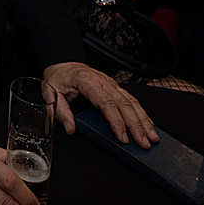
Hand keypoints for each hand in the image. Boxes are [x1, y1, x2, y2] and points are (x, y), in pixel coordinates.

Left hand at [43, 62, 157, 148]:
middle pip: (124, 104)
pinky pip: (130, 99)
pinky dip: (141, 112)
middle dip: (136, 125)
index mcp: (86, 81)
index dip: (117, 122)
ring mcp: (110, 83)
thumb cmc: (58, 78)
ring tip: (152, 136)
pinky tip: (148, 123)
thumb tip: (71, 129)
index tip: (123, 137)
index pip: (106, 103)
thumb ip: (60, 112)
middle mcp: (102, 81)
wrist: (61, 62)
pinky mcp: (114, 86)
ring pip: (131, 101)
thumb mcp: (51, 93)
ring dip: (143, 120)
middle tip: (144, 142)